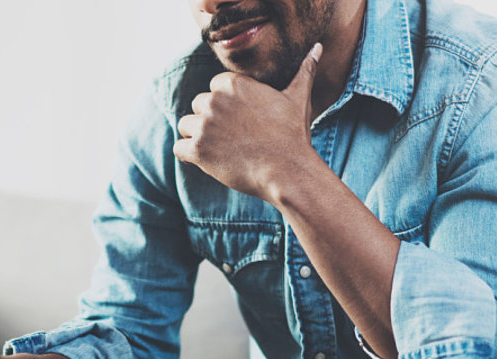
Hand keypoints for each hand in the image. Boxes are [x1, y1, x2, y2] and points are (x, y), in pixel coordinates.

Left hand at [173, 43, 322, 201]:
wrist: (288, 171)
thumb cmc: (293, 136)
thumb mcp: (299, 99)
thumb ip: (304, 71)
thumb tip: (317, 48)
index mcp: (233, 83)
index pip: (214, 89)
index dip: (226, 107)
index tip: (242, 122)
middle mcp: (214, 99)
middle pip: (198, 106)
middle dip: (211, 122)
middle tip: (235, 138)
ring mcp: (204, 124)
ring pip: (186, 126)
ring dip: (199, 138)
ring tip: (223, 150)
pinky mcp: (198, 149)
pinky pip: (179, 148)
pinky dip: (190, 156)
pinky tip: (210, 161)